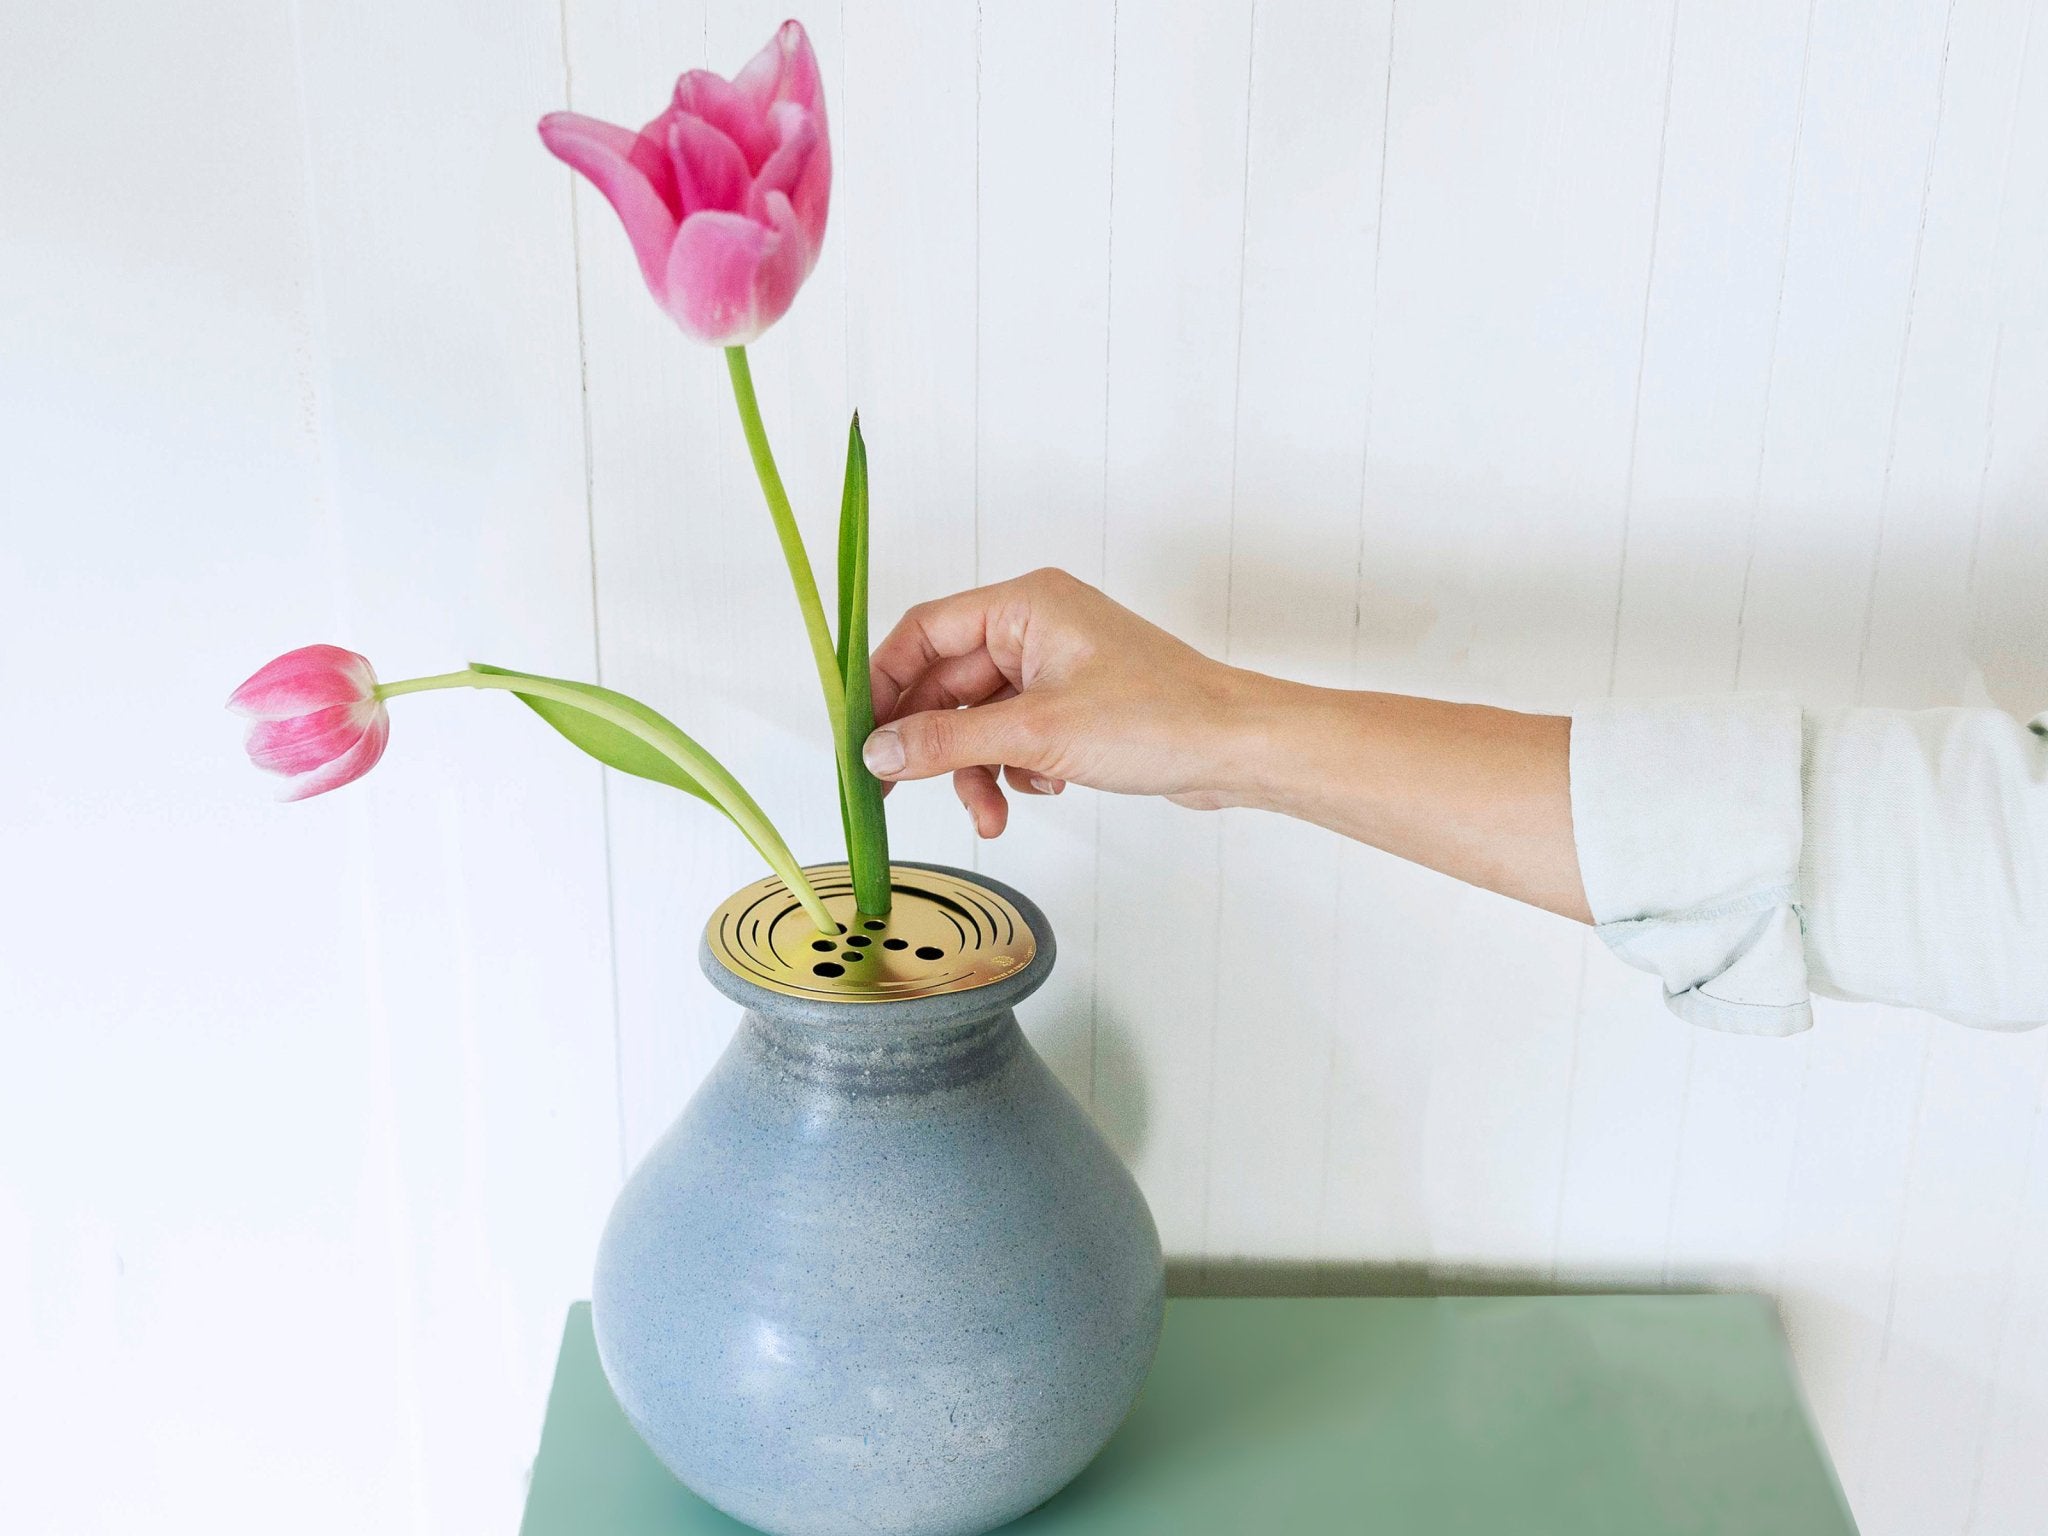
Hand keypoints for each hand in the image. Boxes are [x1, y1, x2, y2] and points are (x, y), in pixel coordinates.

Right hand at [863, 567, 1588, 920]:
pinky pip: (1014, 736)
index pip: (923, 632)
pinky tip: (1045, 789)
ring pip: (979, 719)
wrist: (1238, 749)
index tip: (861, 735)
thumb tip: (878, 751)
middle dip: (935, 744)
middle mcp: (1036, 625)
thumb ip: (946, 742)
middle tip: (898, 791)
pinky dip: (1015, 769)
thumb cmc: (1161, 719)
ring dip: (975, 769)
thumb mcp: (1036, 735)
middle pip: (946, 683)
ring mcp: (1057, 666)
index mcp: (1024, 604)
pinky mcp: (1075, 705)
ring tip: (992, 814)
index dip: (885, 684)